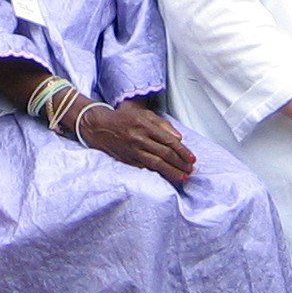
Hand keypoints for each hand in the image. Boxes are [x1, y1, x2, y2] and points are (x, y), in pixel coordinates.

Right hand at [74, 100, 195, 186]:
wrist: (99, 126)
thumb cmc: (123, 118)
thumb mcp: (143, 114)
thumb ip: (162, 124)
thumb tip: (179, 138)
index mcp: (145, 125)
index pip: (169, 141)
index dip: (183, 151)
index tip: (192, 159)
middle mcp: (139, 139)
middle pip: (164, 154)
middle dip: (180, 164)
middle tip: (190, 170)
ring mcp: (133, 151)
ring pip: (156, 164)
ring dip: (171, 172)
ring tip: (182, 177)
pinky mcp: (127, 160)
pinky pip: (144, 168)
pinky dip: (156, 173)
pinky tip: (165, 177)